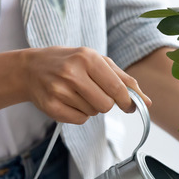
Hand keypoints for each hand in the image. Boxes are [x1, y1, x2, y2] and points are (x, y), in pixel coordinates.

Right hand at [21, 46, 150, 123]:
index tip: (129, 105)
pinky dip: (79, 115)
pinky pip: (80, 120)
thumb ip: (123, 80)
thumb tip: (147, 102)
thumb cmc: (70, 63)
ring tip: (77, 93)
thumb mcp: (96, 61)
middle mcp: (72, 73)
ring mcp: (60, 91)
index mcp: (87, 58)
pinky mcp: (51, 107)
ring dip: (91, 107)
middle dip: (105, 103)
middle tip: (94, 93)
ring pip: (93, 113)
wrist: (31, 69)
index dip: (127, 101)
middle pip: (106, 105)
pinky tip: (69, 101)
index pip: (117, 88)